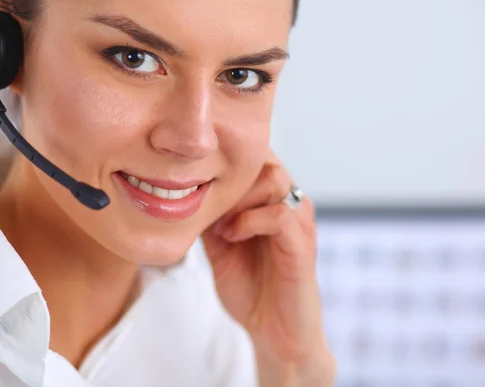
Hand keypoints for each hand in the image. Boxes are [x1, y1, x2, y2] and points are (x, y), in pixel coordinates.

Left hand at [201, 151, 335, 385]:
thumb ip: (211, 213)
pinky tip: (231, 236)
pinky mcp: (302, 244)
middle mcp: (290, 200)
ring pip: (274, 177)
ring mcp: (299, 220)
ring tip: (220, 224)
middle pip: (263, 157)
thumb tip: (182, 188)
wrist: (273, 330)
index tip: (196, 183)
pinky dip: (248, 221)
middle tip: (207, 203)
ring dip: (239, 196)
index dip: (224, 160)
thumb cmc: (250, 286)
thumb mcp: (219, 242)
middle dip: (229, 176)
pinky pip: (279, 214)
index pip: (254, 154)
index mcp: (273, 197)